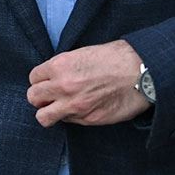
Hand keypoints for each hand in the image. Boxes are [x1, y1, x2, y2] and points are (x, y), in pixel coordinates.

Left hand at [28, 39, 149, 127]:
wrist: (141, 72)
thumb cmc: (116, 58)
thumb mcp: (84, 53)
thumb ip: (65, 66)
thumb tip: (54, 76)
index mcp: (60, 66)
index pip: (34, 78)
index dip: (41, 80)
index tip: (47, 81)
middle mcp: (63, 87)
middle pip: (33, 97)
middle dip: (40, 97)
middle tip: (50, 96)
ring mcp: (74, 106)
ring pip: (43, 117)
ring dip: (48, 112)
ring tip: (58, 108)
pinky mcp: (88, 119)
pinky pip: (68, 122)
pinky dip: (71, 117)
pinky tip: (82, 109)